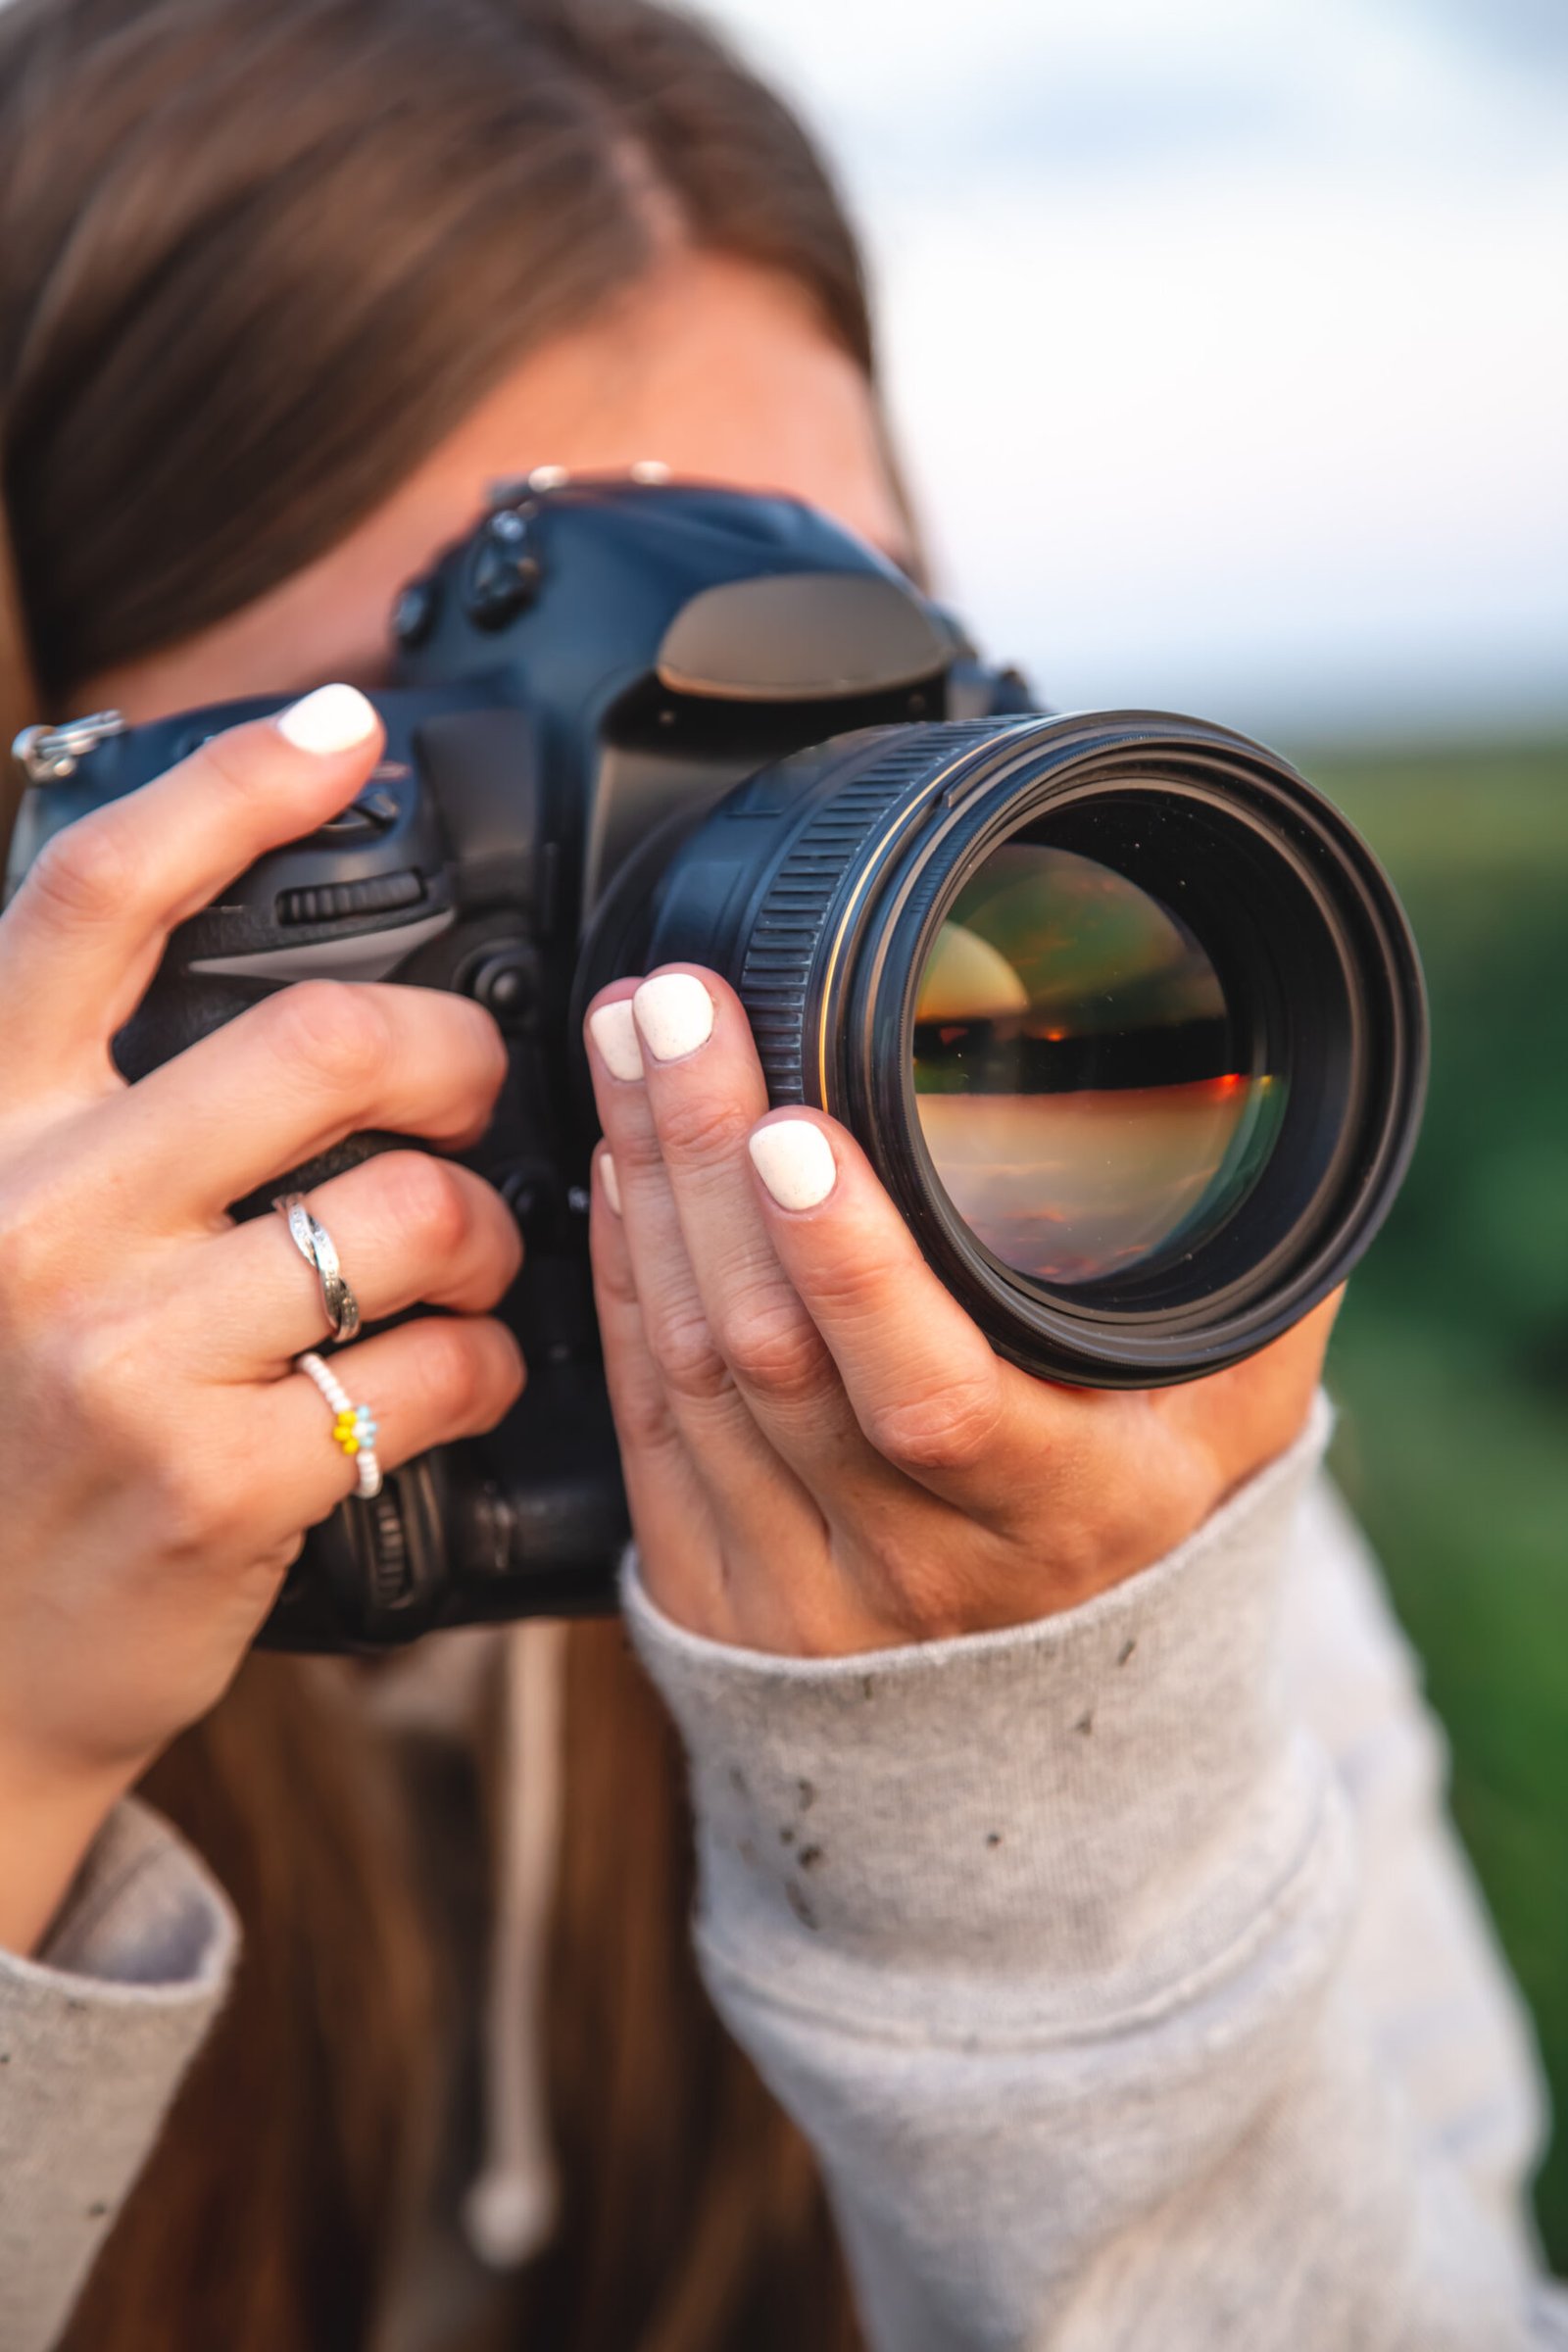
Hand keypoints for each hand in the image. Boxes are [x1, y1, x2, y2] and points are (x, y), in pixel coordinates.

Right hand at [0, 688, 523, 1952]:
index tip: (342, 731)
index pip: (93, 904)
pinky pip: (440, 1370)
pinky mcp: (216, 1482)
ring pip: (414, 1213)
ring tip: (469, 1263)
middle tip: (475, 1089)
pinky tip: (456, 1380)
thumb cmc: (10, 1426)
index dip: (230, 790)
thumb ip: (94, 1110)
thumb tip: (262, 986)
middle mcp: (25, 1216)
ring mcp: (119, 1354)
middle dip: (455, 1056)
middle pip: (327, 1042)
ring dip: (487, 1231)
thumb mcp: (6, 1232)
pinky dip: (486, 1367)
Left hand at [585, 965, 1337, 1655]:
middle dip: (706, 1157)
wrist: (1041, 1740)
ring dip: (649, 1186)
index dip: (852, 1267)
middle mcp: (916, 1566)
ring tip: (630, 1043)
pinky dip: (619, 1274)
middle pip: (773, 1351)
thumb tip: (1255, 1106)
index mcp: (1059, 1515)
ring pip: (689, 1367)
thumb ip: (1248, 1284)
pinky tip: (618, 1161)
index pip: (933, 1398)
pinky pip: (641, 1414)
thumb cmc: (1147, 1528)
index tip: (793, 1127)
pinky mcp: (708, 1592)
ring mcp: (795, 1594)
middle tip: (672, 1006)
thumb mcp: (1239, 1421)